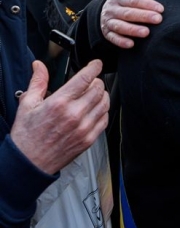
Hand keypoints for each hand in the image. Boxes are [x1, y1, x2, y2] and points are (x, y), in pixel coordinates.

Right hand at [10, 60, 108, 174]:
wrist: (29, 163)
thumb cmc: (27, 136)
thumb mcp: (28, 105)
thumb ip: (37, 82)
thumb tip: (39, 66)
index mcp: (59, 103)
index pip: (85, 79)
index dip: (94, 67)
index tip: (96, 64)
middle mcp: (74, 115)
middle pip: (98, 89)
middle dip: (96, 81)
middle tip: (90, 81)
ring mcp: (84, 128)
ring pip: (105, 103)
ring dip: (102, 95)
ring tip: (93, 94)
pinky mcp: (89, 139)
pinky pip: (104, 119)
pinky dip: (103, 111)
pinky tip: (94, 110)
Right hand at [101, 0, 163, 48]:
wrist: (104, 11)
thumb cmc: (125, 4)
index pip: (134, 0)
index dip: (147, 4)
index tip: (161, 9)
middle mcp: (112, 10)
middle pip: (128, 13)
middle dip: (144, 16)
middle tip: (158, 19)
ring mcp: (108, 22)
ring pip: (120, 26)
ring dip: (133, 30)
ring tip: (146, 33)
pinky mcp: (106, 33)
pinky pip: (113, 38)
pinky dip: (121, 42)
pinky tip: (131, 44)